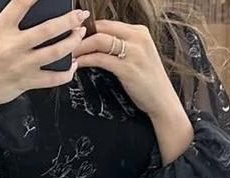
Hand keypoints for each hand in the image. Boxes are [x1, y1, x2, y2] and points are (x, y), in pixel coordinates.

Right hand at [0, 0, 88, 147]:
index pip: (21, 3)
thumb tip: (35, 15)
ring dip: (72, 42)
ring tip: (79, 34)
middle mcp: (13, 46)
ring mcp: (21, 65)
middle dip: (69, 20)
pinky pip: (53, 79)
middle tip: (80, 14)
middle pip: (48, 29)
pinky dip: (66, 72)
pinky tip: (72, 65)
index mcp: (0, 28)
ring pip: (55, 52)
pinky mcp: (26, 82)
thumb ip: (11, 24)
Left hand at [73, 19, 193, 160]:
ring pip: (99, 40)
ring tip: (68, 53)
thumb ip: (123, 47)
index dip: (89, 28)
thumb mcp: (138, 57)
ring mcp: (133, 52)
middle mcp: (137, 37)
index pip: (108, 24)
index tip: (75, 35)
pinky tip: (77, 64)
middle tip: (66, 42)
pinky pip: (100, 58)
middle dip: (81, 35)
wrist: (163, 101)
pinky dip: (85, 59)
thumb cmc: (149, 83)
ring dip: (80, 46)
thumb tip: (99, 44)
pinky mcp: (127, 67)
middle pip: (102, 28)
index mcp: (139, 32)